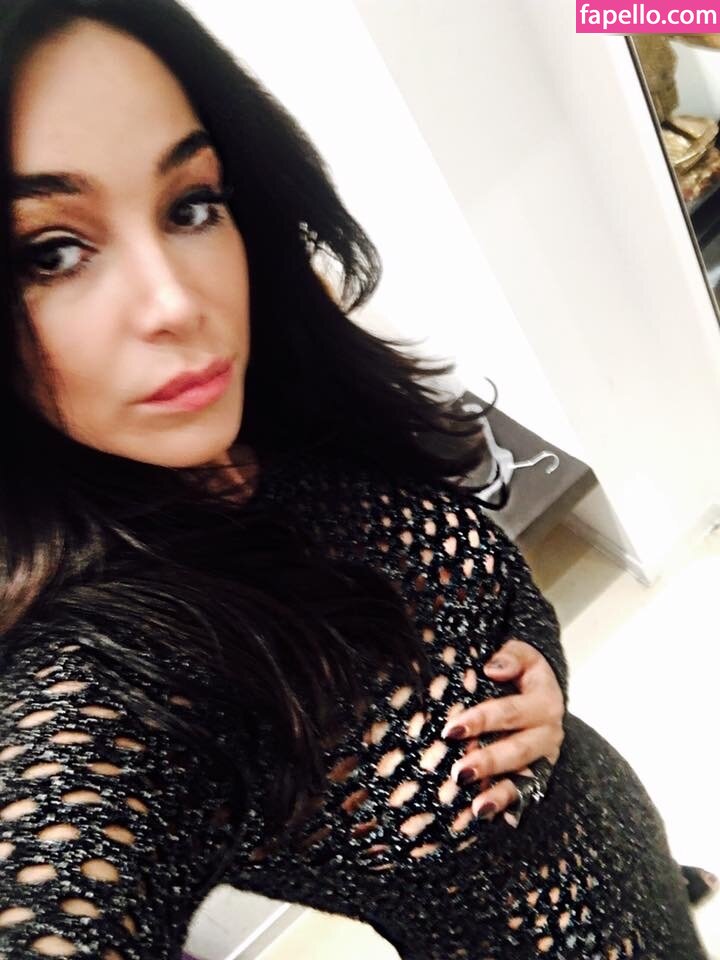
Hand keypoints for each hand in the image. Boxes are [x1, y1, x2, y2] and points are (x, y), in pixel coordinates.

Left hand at [440, 638, 564, 825]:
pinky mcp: (539, 776)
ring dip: (500, 793)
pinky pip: (523, 795)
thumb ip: (511, 656)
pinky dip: (506, 807)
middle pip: (518, 750)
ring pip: (524, 779)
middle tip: (459, 773)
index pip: (510, 712)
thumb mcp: (523, 653)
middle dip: (488, 762)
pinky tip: (486, 815)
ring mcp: (545, 759)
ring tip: (476, 806)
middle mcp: (549, 733)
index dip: (481, 720)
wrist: (543, 689)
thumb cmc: (523, 670)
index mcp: (545, 702)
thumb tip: (492, 669)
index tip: (451, 729)